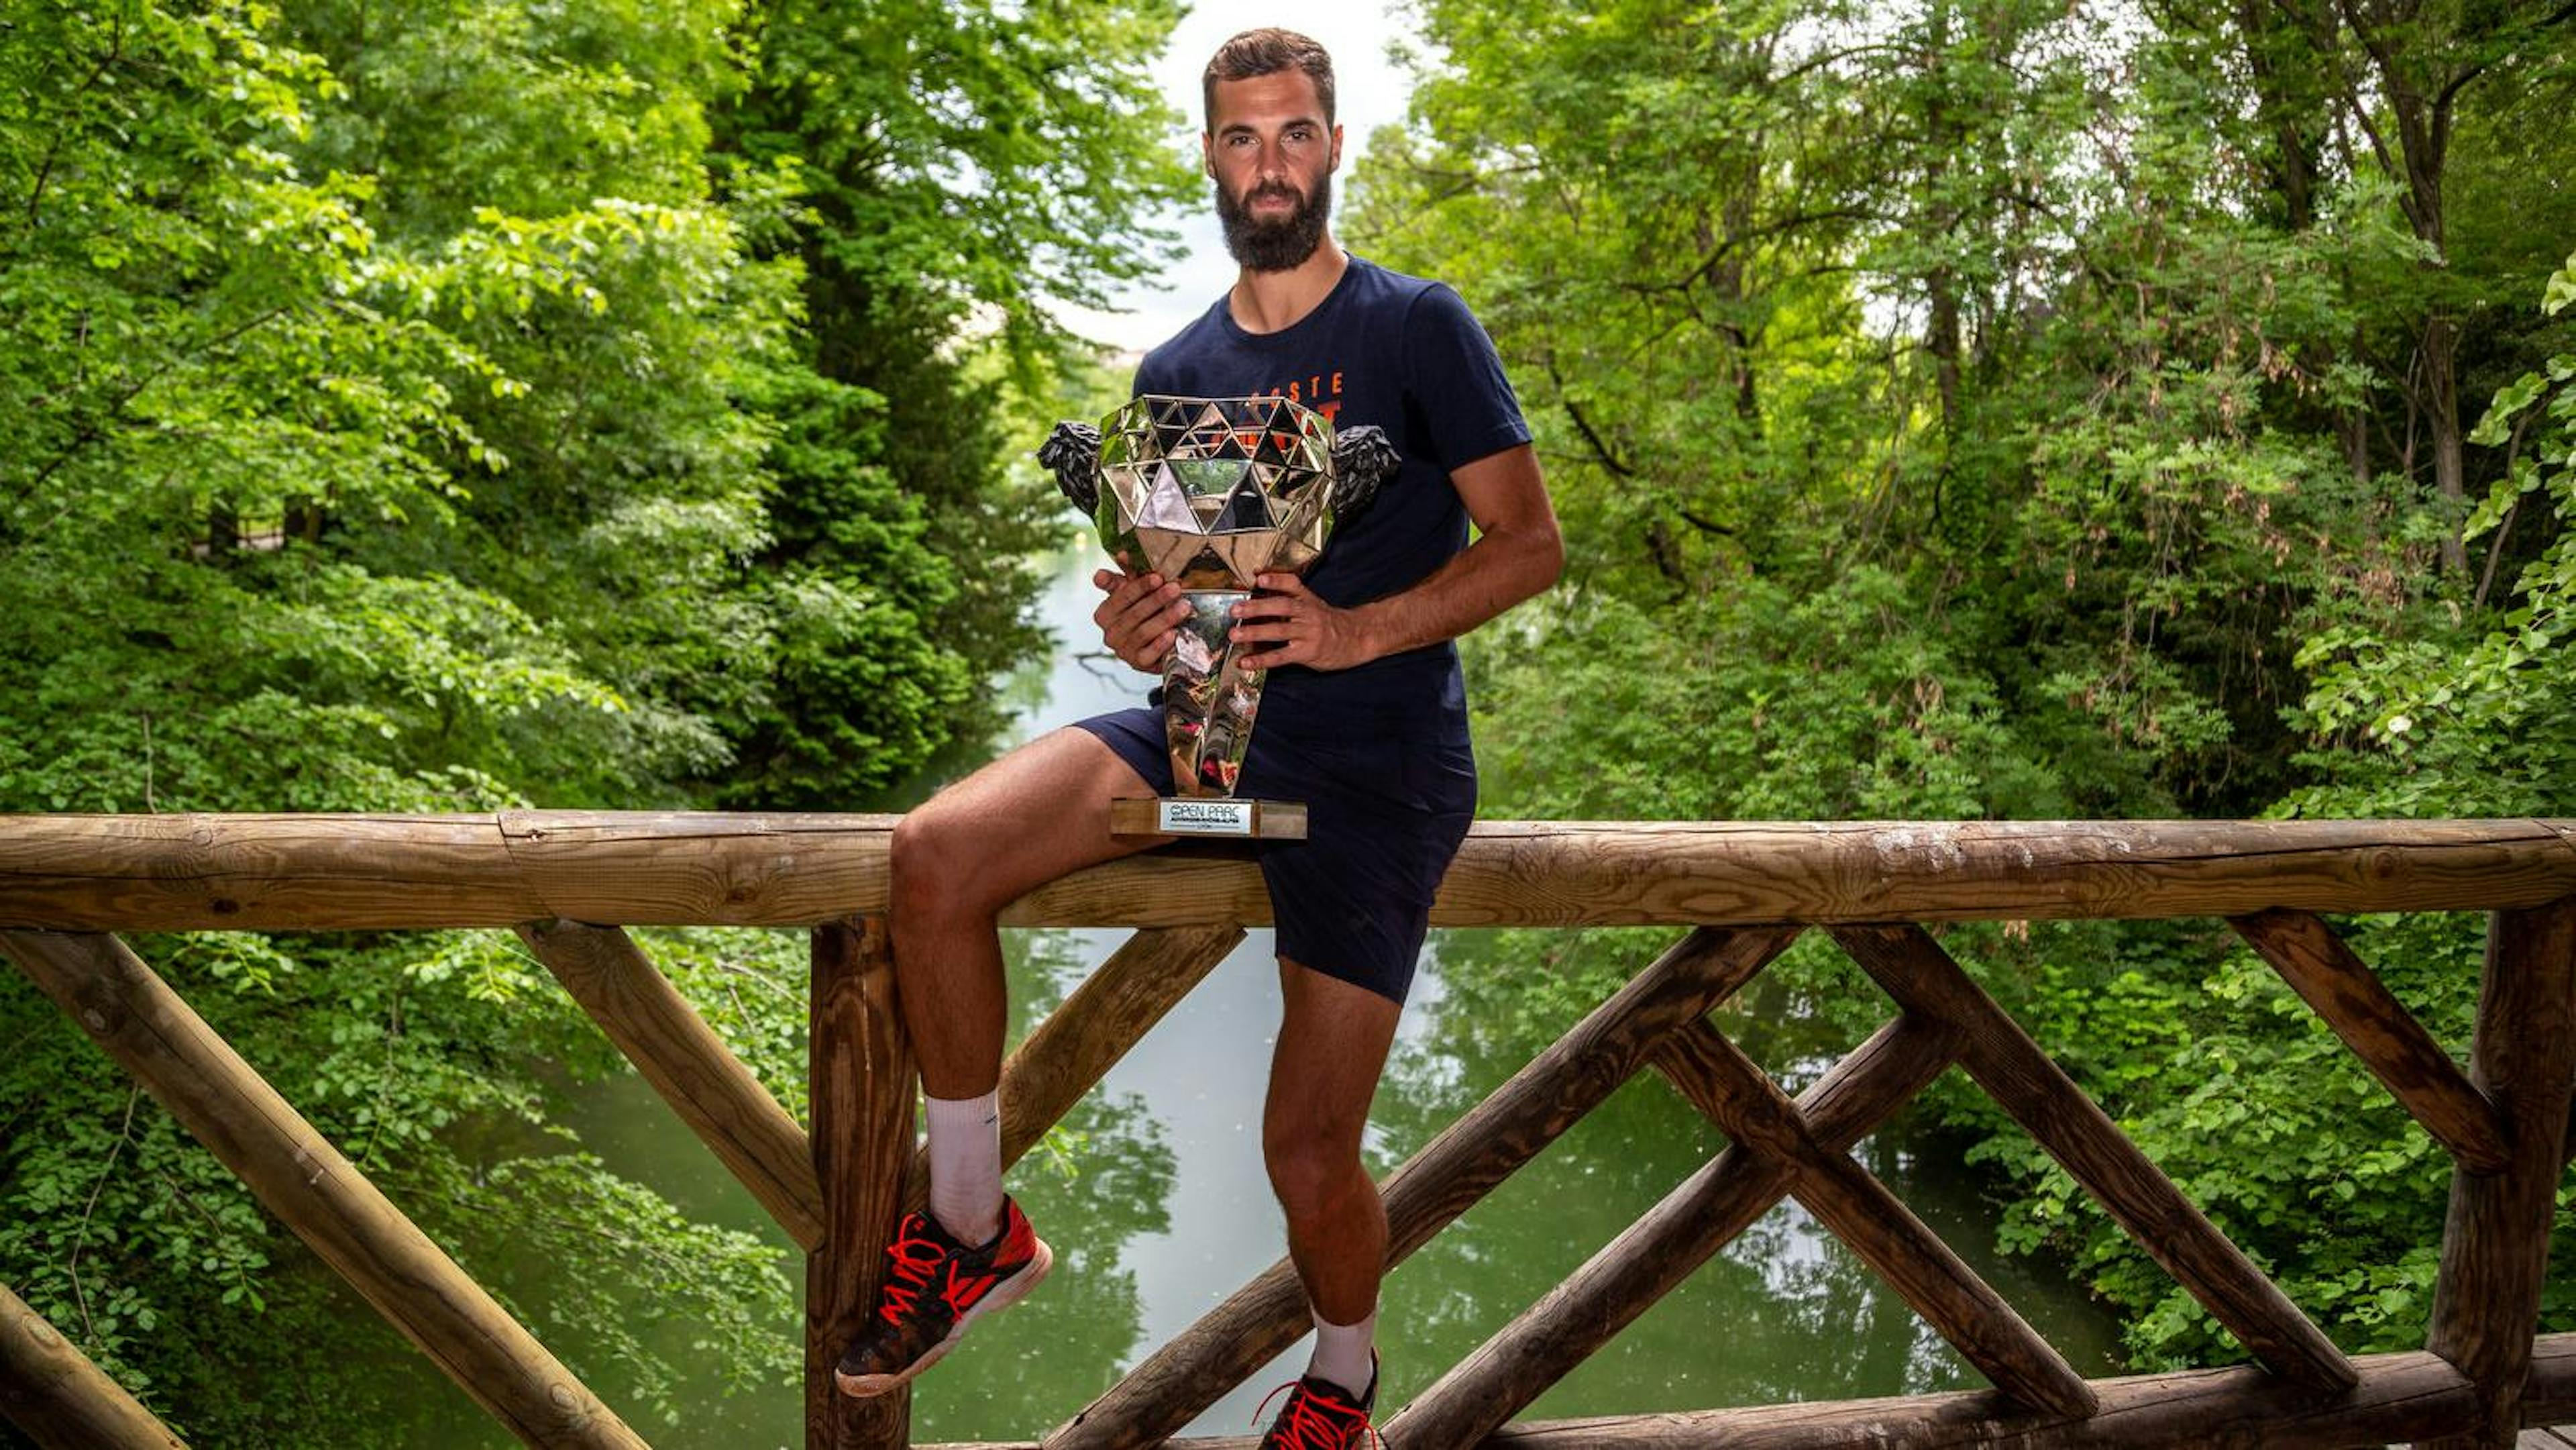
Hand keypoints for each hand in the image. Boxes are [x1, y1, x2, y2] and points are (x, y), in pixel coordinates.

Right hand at [1093, 559, 1188, 672]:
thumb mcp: (1133, 594)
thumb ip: (1127, 575)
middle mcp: (1110, 634)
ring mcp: (1123, 651)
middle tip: (1176, 588)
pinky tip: (1173, 634)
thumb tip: (1122, 552)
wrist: (1153, 647)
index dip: (1138, 586)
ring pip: (1143, 632)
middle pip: (1134, 614)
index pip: (1120, 597)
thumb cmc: (1142, 613)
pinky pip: (1149, 654)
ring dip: (1165, 618)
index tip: (1157, 576)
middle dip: (1157, 599)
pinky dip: (1161, 644)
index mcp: (1104, 613)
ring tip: (1184, 607)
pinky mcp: (1138, 664)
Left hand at [1229, 572, 1373, 670]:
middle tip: (1236, 610)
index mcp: (1307, 599)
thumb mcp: (1313, 603)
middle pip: (1282, 607)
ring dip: (1255, 633)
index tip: (1259, 577)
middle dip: (1257, 607)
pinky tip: (1245, 662)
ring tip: (1235, 634)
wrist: (1356, 639)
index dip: (1276, 580)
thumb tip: (1259, 586)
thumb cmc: (1328, 621)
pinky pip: (1281, 657)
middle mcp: (1308, 614)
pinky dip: (1261, 660)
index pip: (1292, 584)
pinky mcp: (1307, 653)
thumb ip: (1289, 595)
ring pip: (1279, 631)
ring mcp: (1308, 634)